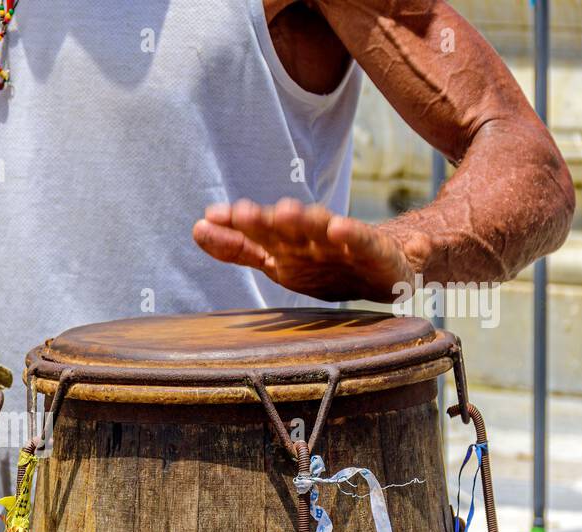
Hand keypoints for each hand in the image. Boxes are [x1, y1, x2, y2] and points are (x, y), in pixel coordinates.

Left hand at [193, 198, 423, 302]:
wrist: (385, 269)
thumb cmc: (323, 263)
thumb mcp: (277, 262)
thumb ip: (239, 248)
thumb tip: (197, 227)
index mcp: (284, 246)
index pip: (253, 237)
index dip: (231, 231)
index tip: (208, 219)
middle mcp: (307, 240)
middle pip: (281, 230)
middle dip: (262, 223)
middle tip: (241, 213)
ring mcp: (339, 243)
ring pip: (318, 230)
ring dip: (303, 221)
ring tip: (285, 212)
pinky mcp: (372, 250)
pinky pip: (360, 242)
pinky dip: (351, 234)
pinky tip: (339, 227)